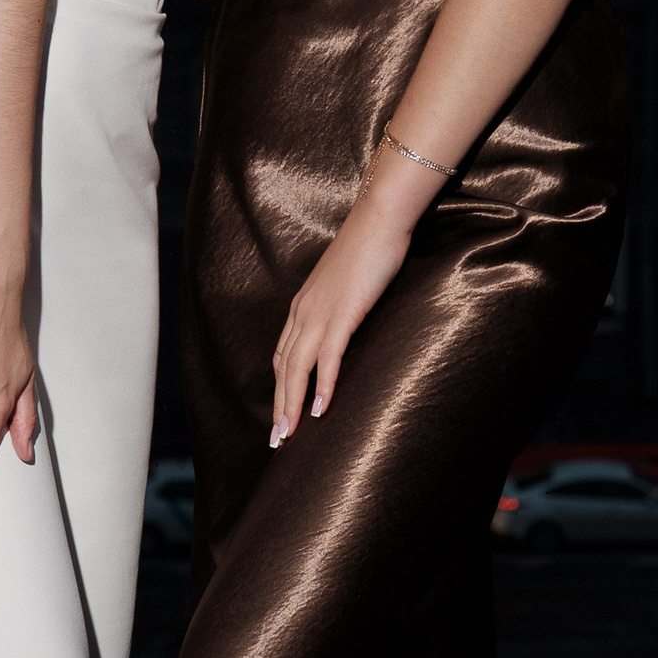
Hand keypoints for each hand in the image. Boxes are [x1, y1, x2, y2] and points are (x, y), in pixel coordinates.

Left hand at [269, 197, 411, 442]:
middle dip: (279, 406)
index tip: (281, 414)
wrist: (379, 217)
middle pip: (283, 367)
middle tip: (277, 440)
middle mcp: (304, 311)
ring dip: (292, 404)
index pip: (283, 355)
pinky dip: (323, 384)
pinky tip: (320, 409)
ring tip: (291, 435)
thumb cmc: (369, 245)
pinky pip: (329, 356)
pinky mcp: (344, 312)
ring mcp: (321, 312)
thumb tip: (347, 321)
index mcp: (303, 304)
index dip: (280, 387)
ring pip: (298, 367)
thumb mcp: (348, 281)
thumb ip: (341, 303)